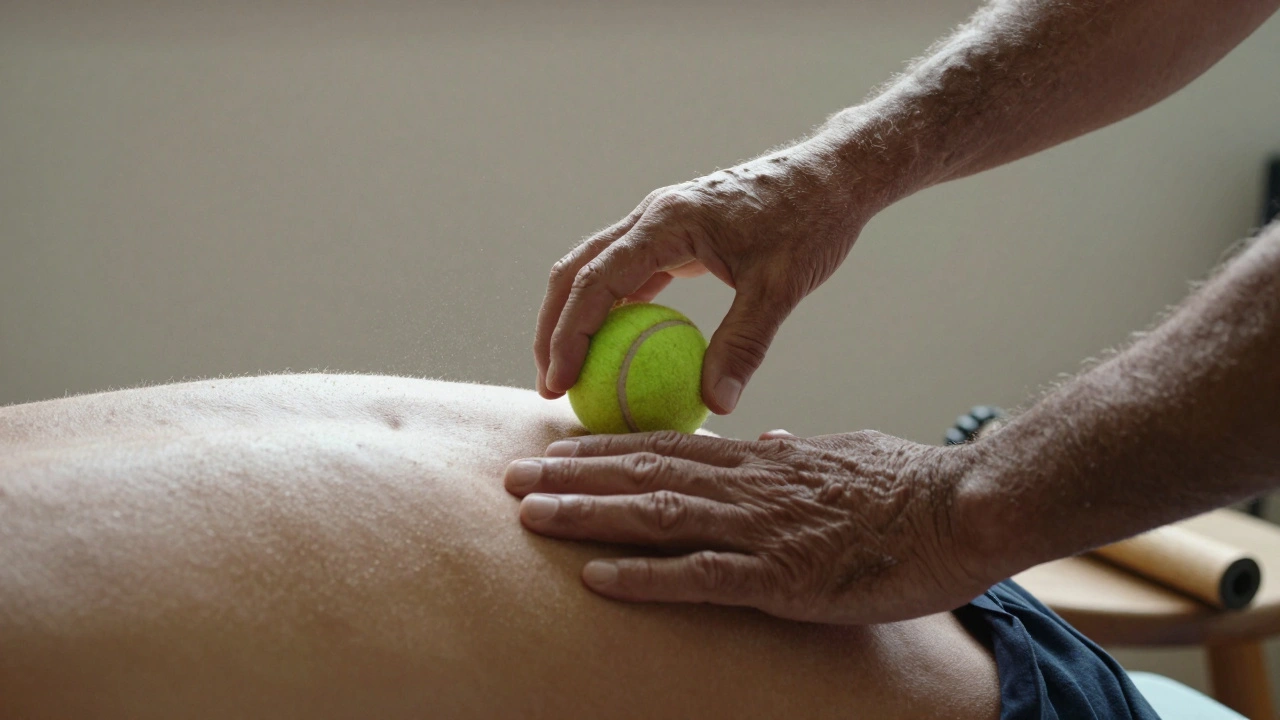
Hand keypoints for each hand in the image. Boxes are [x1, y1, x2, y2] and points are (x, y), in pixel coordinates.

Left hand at [503, 429, 991, 624]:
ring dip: (588, 516)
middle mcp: (749, 486)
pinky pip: (700, 577)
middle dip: (573, 478)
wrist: (964, 509)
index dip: (605, 451)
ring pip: (657, 516)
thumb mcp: (846, 455)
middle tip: (511, 477)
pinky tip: (595, 578)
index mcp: (761, 460)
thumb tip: (773, 439)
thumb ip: (801, 450)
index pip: (667, 448)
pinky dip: (645, 577)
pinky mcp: (782, 578)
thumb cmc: (910, 487)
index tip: (557, 451)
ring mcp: (762, 530)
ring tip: (529, 514)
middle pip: (644, 475)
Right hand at [534, 137, 878, 413]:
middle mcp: (653, 216)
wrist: (834, 174)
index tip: (558, 382)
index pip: (597, 281)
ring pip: (596, 270)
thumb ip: (744, 345)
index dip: (568, 335)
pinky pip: (630, 274)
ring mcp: (661, 222)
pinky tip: (618, 350)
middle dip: (552, 328)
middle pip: (576, 271)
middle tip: (550, 385)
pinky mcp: (676, 234)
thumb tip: (716, 404)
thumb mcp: (780, 288)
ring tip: (572, 373)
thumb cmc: (811, 221)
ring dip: (576, 317)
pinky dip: (614, 310)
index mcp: (668, 221)